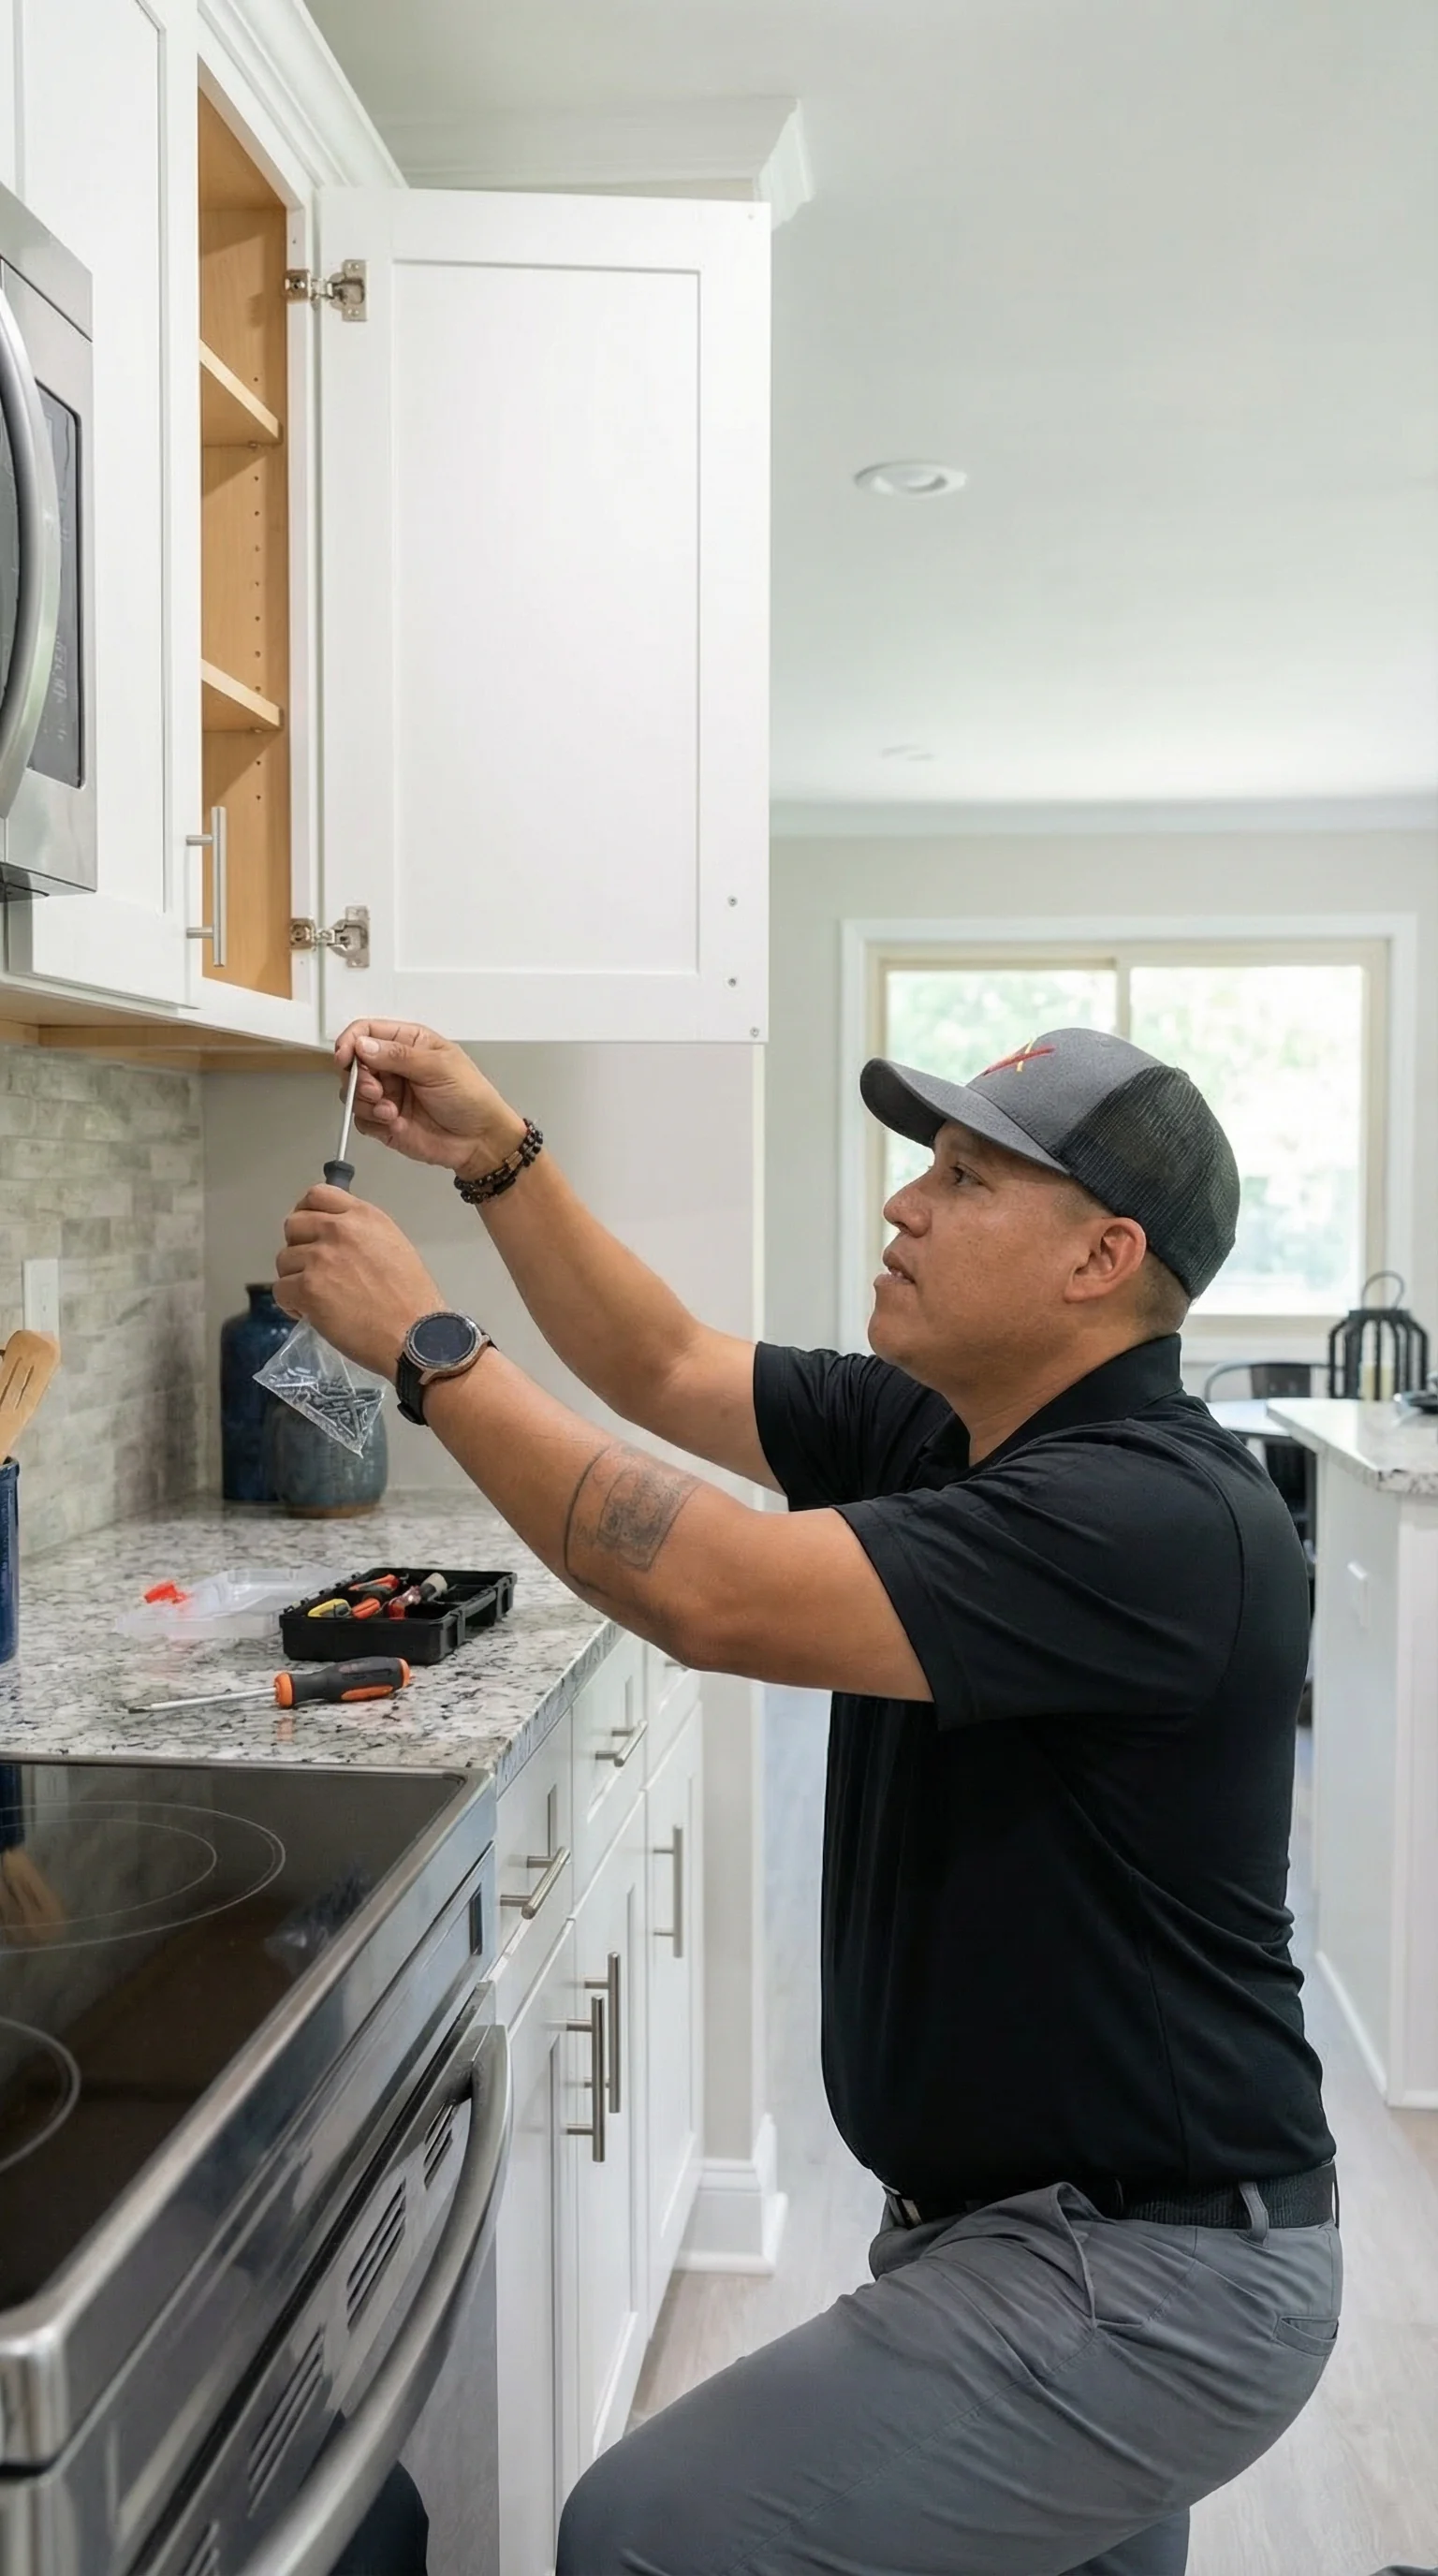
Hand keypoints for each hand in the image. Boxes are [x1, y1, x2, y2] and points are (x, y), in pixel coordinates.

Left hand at [275, 1188, 443, 1379]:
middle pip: (293, 1225)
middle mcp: (339, 1229)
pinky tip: (310, 1314)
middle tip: (314, 1271)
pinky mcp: (307, 1288)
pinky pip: (280, 1290)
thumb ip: (360, 1233)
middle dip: (298, 1248)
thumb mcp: (392, 1246)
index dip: (307, 1213)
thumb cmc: (411, 1298)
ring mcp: (320, 1258)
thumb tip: (330, 1238)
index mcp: (363, 1216)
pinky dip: (291, 1304)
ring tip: (317, 1298)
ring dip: (295, 1279)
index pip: (317, 1194)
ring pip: (283, 1260)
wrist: (416, 1335)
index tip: (311, 1233)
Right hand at [336, 1022, 525, 1181]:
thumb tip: (363, 1045)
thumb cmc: (471, 1097)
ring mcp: (388, 1093)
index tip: (344, 1056)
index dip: (350, 1041)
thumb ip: (398, 1055)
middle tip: (375, 1089)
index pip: (367, 1032)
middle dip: (358, 1077)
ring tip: (390, 1110)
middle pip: (354, 1063)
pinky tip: (393, 1121)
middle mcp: (394, 1066)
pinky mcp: (384, 1120)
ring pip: (354, 1092)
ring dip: (365, 1102)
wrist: (479, 1140)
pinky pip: (361, 1119)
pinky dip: (372, 1121)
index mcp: (408, 1043)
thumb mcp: (438, 1067)